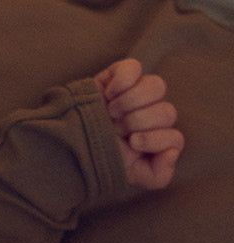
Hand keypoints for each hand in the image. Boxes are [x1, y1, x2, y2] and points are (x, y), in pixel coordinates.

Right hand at [96, 58, 183, 189]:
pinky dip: (123, 79)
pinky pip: (134, 67)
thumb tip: (172, 152)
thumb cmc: (96, 159)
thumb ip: (158, 176)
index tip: (131, 143)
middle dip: (140, 122)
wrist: (66, 146)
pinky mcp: (118, 76)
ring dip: (132, 101)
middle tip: (117, 128)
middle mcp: (149, 115)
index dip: (155, 139)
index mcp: (155, 139)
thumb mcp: (128, 175)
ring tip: (112, 112)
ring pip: (156, 86)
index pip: (175, 137)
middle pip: (168, 111)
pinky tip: (109, 94)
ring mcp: (135, 93)